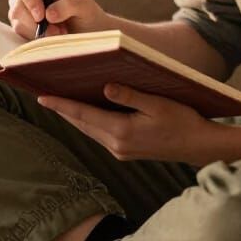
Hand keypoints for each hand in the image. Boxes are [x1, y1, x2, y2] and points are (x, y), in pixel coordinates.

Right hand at [8, 0, 111, 38]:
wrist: (88, 34)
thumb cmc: (88, 15)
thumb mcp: (86, 7)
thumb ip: (71, 5)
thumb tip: (48, 14)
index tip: (41, 16)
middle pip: (17, 5)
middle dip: (35, 22)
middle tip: (57, 32)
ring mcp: (22, 9)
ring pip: (18, 22)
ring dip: (39, 32)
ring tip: (61, 34)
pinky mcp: (22, 26)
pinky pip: (22, 34)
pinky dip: (37, 40)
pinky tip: (53, 38)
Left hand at [37, 84, 234, 164]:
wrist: (199, 145)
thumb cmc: (182, 120)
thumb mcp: (157, 103)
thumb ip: (129, 95)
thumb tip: (104, 88)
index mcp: (122, 131)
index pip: (83, 115)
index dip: (61, 105)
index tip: (42, 97)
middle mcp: (117, 144)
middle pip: (82, 124)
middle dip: (63, 110)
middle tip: (44, 95)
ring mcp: (121, 151)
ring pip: (90, 131)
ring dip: (75, 117)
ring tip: (60, 101)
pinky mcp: (126, 152)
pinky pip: (100, 135)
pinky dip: (90, 122)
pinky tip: (87, 112)